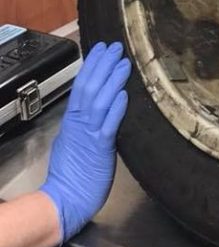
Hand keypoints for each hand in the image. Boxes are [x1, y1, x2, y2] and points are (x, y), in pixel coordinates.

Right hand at [41, 42, 130, 242]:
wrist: (65, 200)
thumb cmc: (72, 174)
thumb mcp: (73, 141)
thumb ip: (83, 123)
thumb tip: (95, 106)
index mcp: (73, 120)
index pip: (81, 86)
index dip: (92, 66)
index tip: (102, 48)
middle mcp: (80, 123)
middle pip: (89, 87)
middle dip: (103, 65)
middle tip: (115, 46)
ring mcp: (90, 135)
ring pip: (100, 101)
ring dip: (112, 81)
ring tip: (124, 63)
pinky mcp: (101, 149)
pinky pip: (109, 125)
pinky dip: (116, 109)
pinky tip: (123, 95)